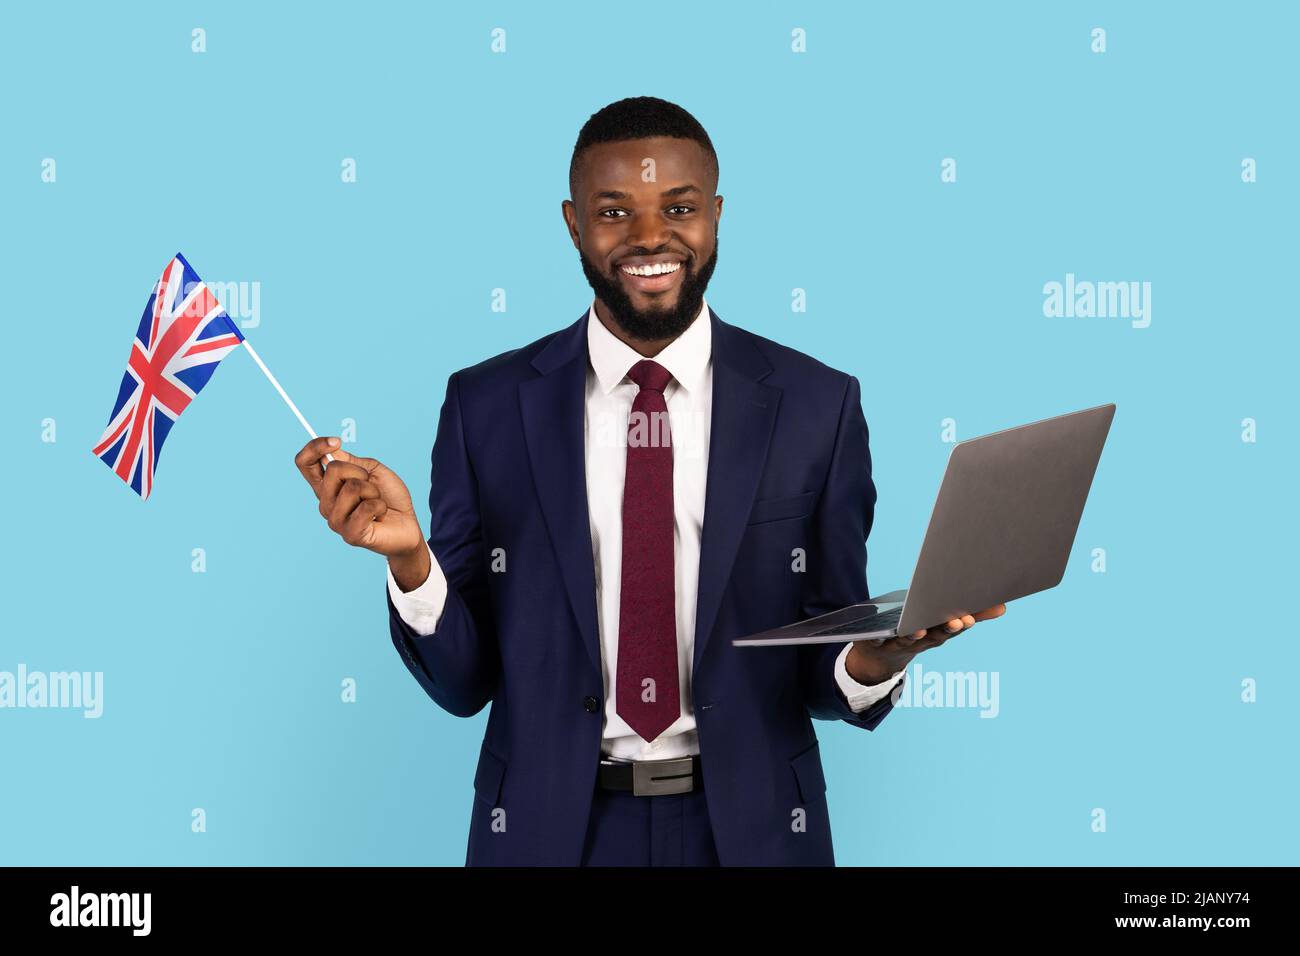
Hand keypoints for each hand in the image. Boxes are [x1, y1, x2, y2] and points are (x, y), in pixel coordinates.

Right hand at [293, 437, 429, 586]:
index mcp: (327, 487)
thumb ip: (350, 461)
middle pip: (333, 470)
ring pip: (352, 488)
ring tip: (377, 503)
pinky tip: (380, 515)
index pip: (305, 463)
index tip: (336, 440)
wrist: (408, 525)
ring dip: (373, 491)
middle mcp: (326, 504)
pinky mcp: (350, 534)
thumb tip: (330, 452)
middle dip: (360, 471)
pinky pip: (365, 508)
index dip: (314, 447)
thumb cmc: (390, 497)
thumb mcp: (372, 470)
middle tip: (371, 485)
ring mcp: (336, 521)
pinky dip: (380, 506)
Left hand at [844, 604, 1006, 684]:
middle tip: (959, 621)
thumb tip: (1002, 606)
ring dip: (915, 635)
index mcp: (937, 633)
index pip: (954, 628)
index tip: (971, 617)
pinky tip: (884, 632)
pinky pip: (877, 639)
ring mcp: (898, 642)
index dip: (964, 623)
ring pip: (909, 639)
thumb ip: (971, 615)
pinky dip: (880, 637)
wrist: (880, 656)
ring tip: (920, 629)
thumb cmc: (917, 632)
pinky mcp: (875, 641)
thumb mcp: (942, 623)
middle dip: (947, 629)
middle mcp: (921, 640)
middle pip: (935, 635)